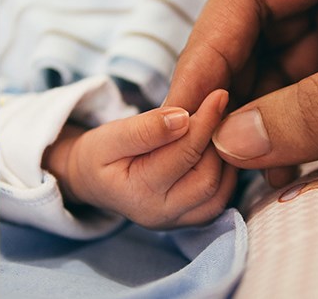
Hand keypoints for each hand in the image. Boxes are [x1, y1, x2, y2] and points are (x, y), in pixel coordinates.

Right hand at [43, 89, 236, 228]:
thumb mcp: (111, 136)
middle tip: (219, 110)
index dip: (204, 122)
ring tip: (217, 128)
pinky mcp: (189, 220)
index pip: (183, 154)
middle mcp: (160, 214)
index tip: (218, 94)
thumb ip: (145, 129)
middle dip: (217, 142)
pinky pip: (220, 200)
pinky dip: (225, 173)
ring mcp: (177, 222)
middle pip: (207, 178)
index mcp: (138, 193)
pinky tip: (216, 148)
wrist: (92, 180)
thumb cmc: (99, 154)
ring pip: (220, 192)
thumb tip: (183, 118)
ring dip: (225, 158)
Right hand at [164, 0, 317, 186]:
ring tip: (239, 172)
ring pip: (284, 74)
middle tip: (205, 153)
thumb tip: (234, 141)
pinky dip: (296, 138)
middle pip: (259, 35)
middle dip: (228, 94)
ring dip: (257, 125)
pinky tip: (281, 170)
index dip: (206, 49)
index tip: (182, 109)